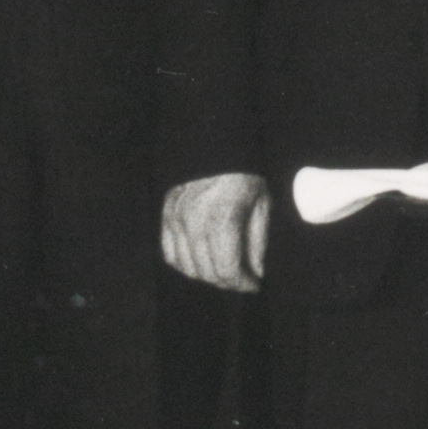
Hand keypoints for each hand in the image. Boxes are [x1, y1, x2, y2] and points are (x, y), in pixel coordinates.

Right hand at [161, 171, 272, 294]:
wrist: (214, 144)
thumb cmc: (244, 174)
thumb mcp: (261, 205)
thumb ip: (258, 242)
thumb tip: (257, 272)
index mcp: (222, 220)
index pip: (227, 269)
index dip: (242, 283)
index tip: (254, 285)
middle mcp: (195, 222)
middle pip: (207, 272)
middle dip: (228, 283)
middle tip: (243, 281)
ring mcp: (176, 219)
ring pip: (187, 267)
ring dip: (208, 276)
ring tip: (225, 272)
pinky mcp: (166, 215)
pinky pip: (169, 253)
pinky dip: (185, 264)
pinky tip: (201, 263)